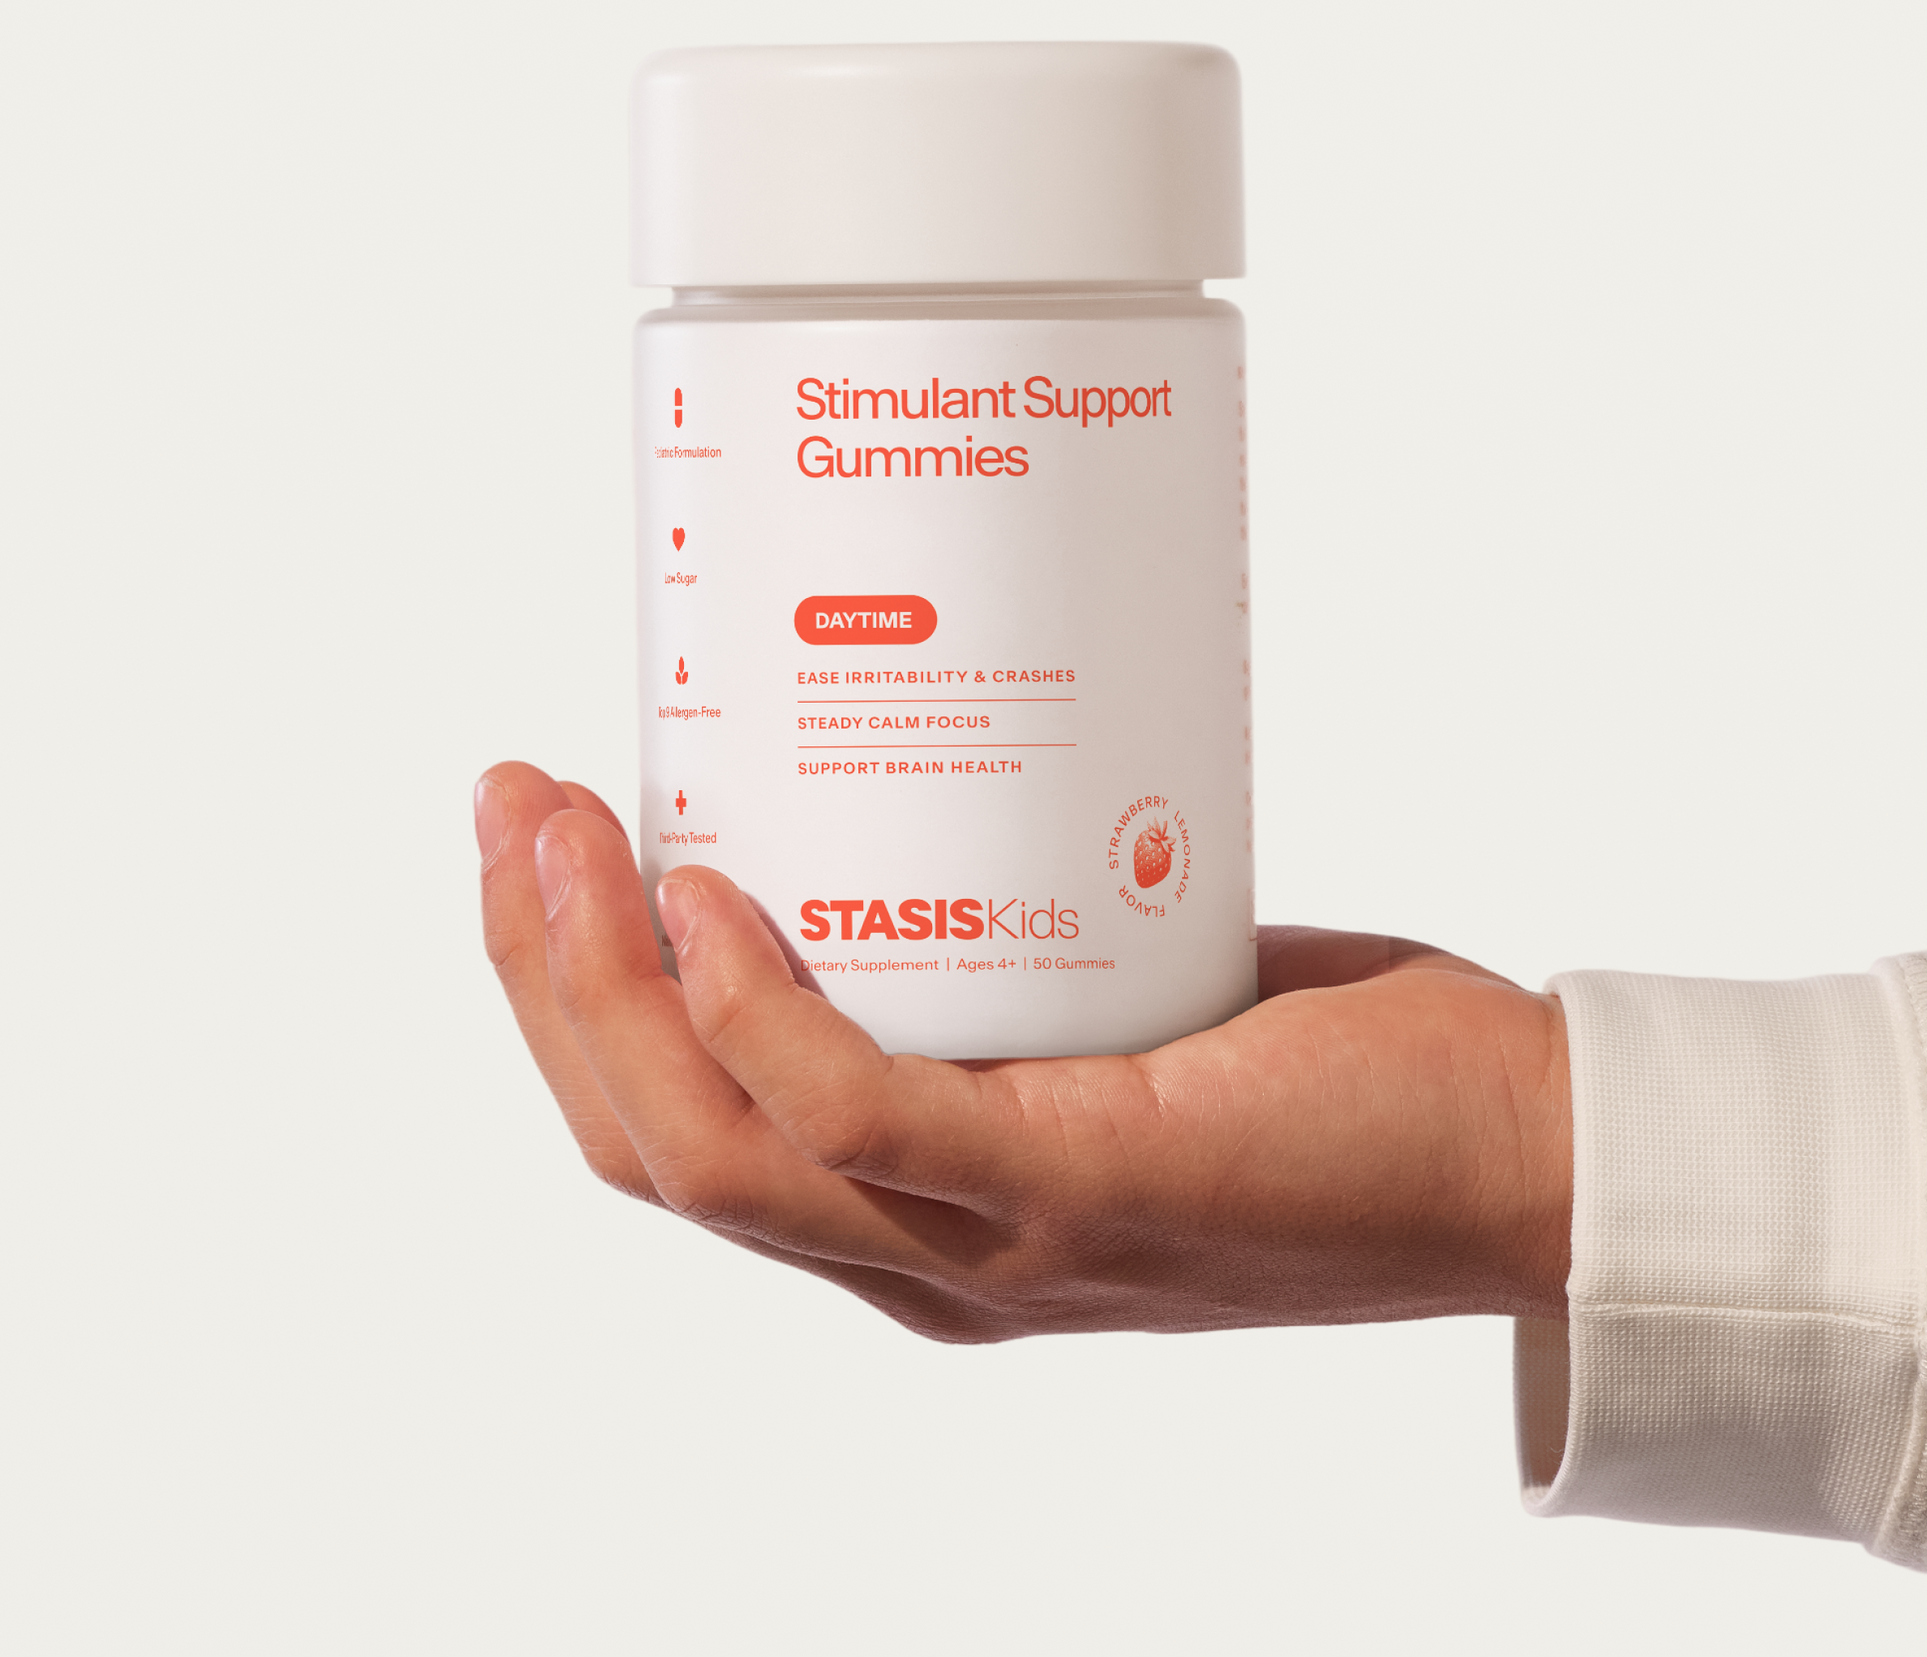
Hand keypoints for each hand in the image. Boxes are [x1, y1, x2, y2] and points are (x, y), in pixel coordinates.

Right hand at [476, 760, 1571, 1338]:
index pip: (672, 1133)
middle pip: (652, 1140)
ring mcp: (991, 1246)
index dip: (564, 996)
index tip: (542, 835)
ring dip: (603, 979)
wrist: (1525, 1160)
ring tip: (570, 822)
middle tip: (519, 801)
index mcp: (917, 1219)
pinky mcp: (1075, 1195)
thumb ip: (1015, 950)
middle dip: (544, 969)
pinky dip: (761, 1014)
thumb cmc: (1329, 1074)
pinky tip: (712, 895)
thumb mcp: (1113, 1012)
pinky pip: (859, 1117)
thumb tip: (939, 783)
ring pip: (715, 1144)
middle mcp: (925, 1261)